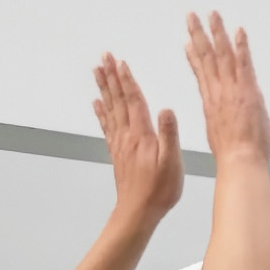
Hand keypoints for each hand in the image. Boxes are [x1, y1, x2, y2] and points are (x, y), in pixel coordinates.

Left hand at [93, 53, 185, 225]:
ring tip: (97, 71)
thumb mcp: (172, 163)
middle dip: (111, 77)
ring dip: (104, 88)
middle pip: (118, 100)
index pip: (134, 101)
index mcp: (142, 135)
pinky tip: (97, 103)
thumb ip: (169, 135)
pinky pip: (107, 126)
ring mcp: (120, 144)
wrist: (138, 212)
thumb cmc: (159, 190)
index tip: (120, 62)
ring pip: (110, 109)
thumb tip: (166, 109)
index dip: (127, 80)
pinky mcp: (118, 153)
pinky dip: (101, 112)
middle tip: (104, 57)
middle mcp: (128, 135)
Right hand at [185, 11, 269, 164]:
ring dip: (217, 32)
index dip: (194, 55)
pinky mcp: (248, 91)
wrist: (239, 161)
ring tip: (212, 14)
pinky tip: (238, 31)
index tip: (187, 41)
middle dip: (198, 34)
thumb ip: (218, 118)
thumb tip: (218, 115)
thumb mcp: (217, 133)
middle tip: (191, 16)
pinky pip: (244, 63)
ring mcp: (232, 89)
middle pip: (206, 57)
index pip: (201, 72)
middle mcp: (218, 91)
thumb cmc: (232, 155)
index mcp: (210, 102)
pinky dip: (241, 46)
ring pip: (222, 55)